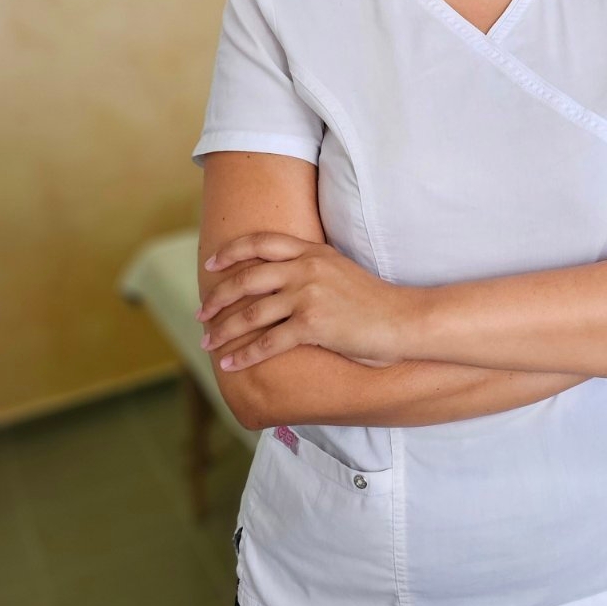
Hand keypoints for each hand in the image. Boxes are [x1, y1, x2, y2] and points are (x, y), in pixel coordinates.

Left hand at [197, 234, 406, 370]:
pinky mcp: (312, 326)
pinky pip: (268, 342)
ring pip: (251, 313)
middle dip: (218, 297)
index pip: (262, 242)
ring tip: (208, 341)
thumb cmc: (376, 302)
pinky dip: (244, 354)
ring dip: (224, 329)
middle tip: (202, 311)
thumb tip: (284, 284)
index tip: (212, 263)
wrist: (404, 320)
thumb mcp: (341, 271)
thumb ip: (313, 270)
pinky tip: (230, 363)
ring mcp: (308, 296)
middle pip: (247, 278)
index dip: (232, 252)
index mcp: (314, 252)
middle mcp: (307, 269)